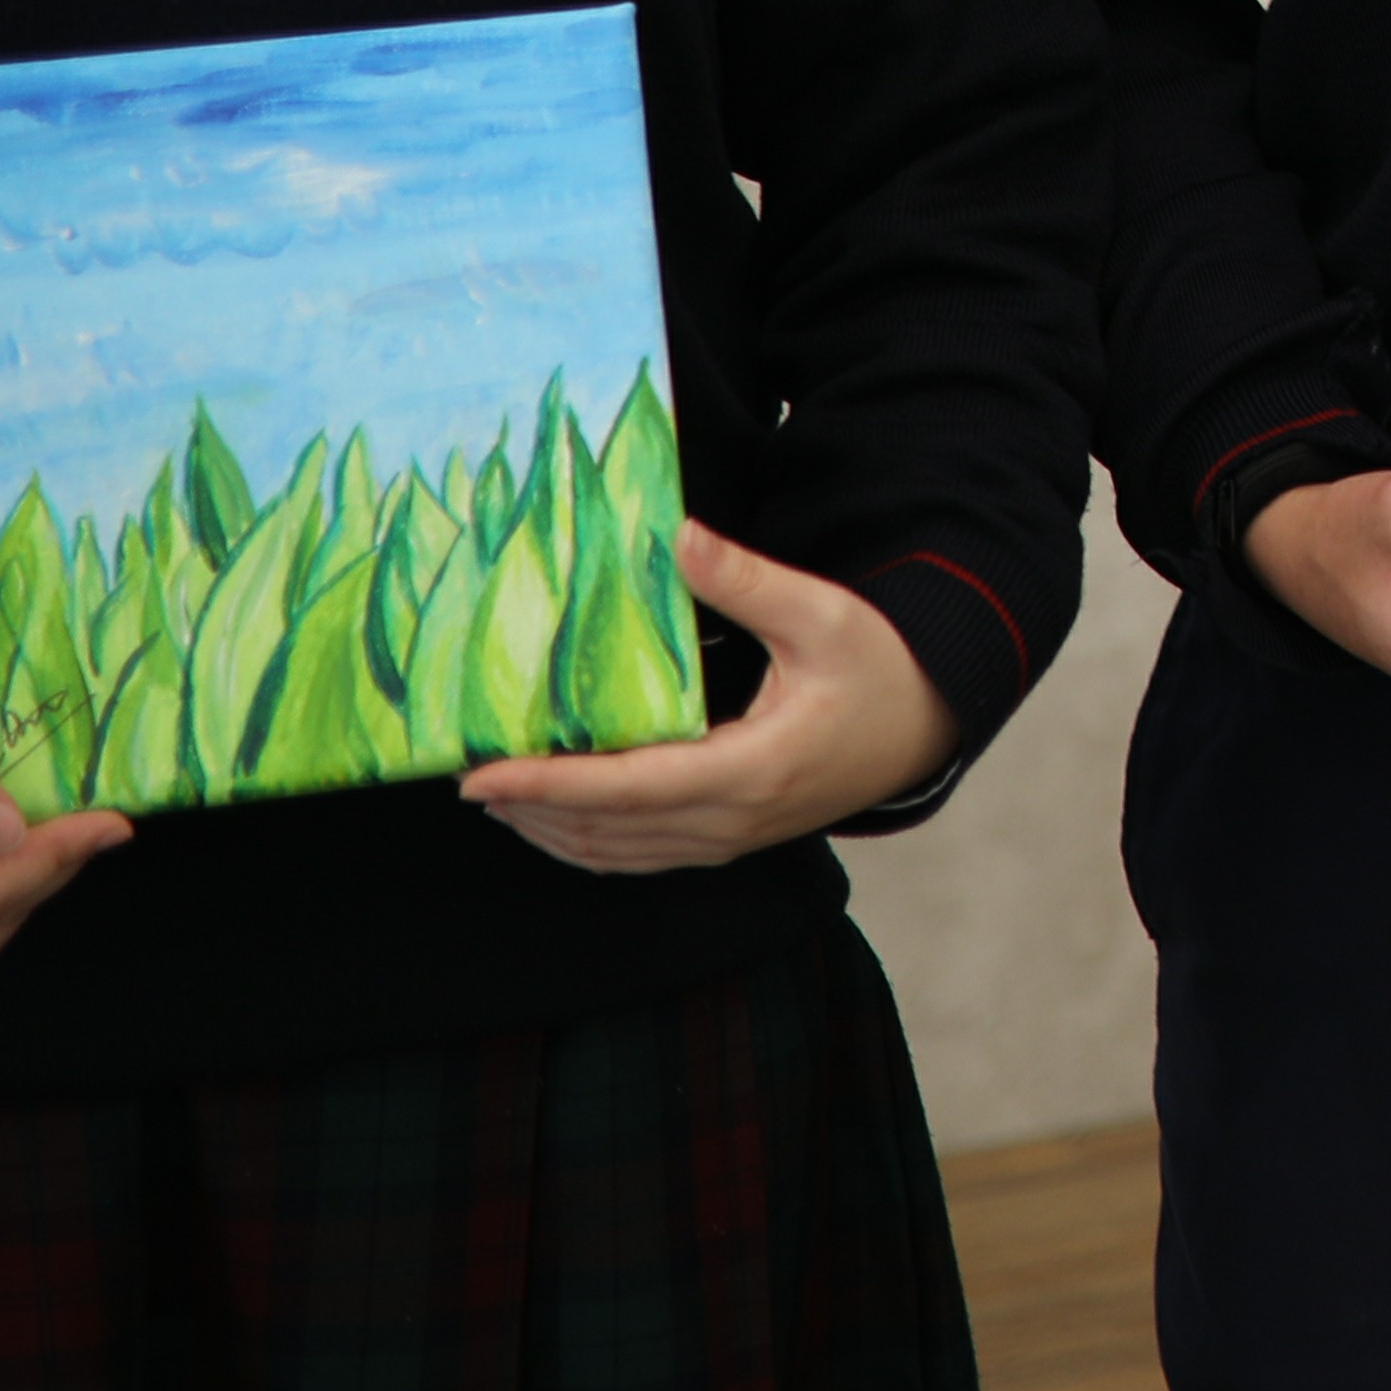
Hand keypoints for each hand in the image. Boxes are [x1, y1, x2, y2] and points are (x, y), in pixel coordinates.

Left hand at [462, 527, 958, 871]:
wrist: (926, 727)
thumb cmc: (878, 667)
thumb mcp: (822, 614)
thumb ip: (745, 580)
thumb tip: (677, 534)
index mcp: (751, 769)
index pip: (626, 788)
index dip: (548, 783)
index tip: (481, 774)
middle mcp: (731, 821)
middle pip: (604, 831)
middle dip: (529, 806)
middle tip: (465, 773)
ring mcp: (728, 841)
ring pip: (614, 853)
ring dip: (548, 828)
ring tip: (495, 793)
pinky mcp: (727, 842)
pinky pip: (638, 856)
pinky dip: (583, 843)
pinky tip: (552, 818)